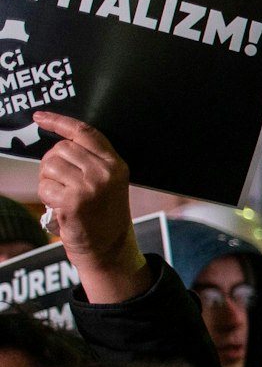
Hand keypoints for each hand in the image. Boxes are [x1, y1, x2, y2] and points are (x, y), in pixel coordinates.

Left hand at [33, 110, 147, 303]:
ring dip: (47, 181)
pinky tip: (59, 208)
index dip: (59, 121)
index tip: (40, 117)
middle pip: (61, 148)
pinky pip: (44, 187)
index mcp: (116, 164)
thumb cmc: (103, 215)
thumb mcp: (108, 183)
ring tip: (61, 196)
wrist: (109, 249)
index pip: (84, 132)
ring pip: (49, 166)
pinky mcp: (73, 201)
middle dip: (51, 162)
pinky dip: (46, 198)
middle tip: (60, 182)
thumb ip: (90, 161)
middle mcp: (105, 172)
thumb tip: (58, 143)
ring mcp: (90, 186)